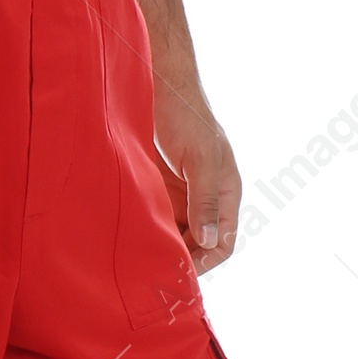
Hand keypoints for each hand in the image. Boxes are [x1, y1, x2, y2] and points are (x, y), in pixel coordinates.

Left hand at [152, 83, 240, 271]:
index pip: (224, 241)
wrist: (157, 83)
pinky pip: (156, 216)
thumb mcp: (201, 159)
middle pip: (198, 243)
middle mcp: (204, 197)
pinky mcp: (158, 185)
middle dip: (181, 259)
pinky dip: (148, 229)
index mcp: (225, 192)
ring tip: (141, 262)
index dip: (206, 262)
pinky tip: (132, 238)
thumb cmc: (187, 116)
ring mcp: (180, 192)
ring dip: (162, 246)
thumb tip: (210, 241)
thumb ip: (204, 200)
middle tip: (155, 275)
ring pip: (175, 232)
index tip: (181, 274)